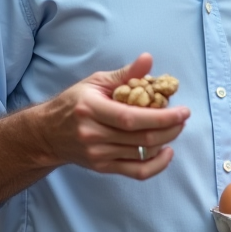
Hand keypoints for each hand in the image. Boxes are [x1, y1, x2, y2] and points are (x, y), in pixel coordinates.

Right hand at [37, 53, 190, 180]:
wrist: (47, 134)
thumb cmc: (74, 103)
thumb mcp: (95, 82)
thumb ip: (124, 74)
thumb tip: (148, 59)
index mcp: (91, 109)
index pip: (131, 117)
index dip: (161, 116)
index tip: (182, 110)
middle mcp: (93, 135)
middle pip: (141, 137)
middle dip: (170, 128)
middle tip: (183, 117)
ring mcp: (98, 154)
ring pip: (141, 153)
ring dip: (165, 141)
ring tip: (175, 128)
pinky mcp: (102, 167)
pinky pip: (136, 171)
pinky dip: (156, 165)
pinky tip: (166, 152)